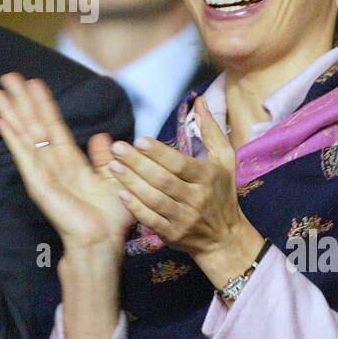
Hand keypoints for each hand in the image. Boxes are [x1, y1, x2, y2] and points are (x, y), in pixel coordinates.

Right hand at [0, 73, 131, 253]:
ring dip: (11, 112)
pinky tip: (1, 121)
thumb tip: (101, 137)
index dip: (44, 103)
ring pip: (24, 134)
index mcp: (69, 161)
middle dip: (21, 100)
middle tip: (8, 76)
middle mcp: (52, 162)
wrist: (102, 240)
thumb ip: (103, 158)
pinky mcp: (37, 183)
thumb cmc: (109, 217)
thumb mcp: (113, 179)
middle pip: (33, 124)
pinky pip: (23, 155)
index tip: (34, 82)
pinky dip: (12, 137)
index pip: (53, 125)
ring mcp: (42, 172)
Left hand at [106, 96, 264, 287]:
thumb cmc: (222, 193)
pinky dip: (135, 208)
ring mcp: (184, 219)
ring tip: (113, 166)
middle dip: (138, 164)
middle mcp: (196, 198)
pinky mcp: (172, 235)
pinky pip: (151, 220)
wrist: (225, 238)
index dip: (159, 153)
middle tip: (117, 148)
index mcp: (207, 178)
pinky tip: (120, 194)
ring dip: (132, 183)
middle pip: (163, 180)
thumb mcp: (224, 160)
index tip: (140, 140)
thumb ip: (211, 130)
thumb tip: (199, 100)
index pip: (180, 164)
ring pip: (154, 200)